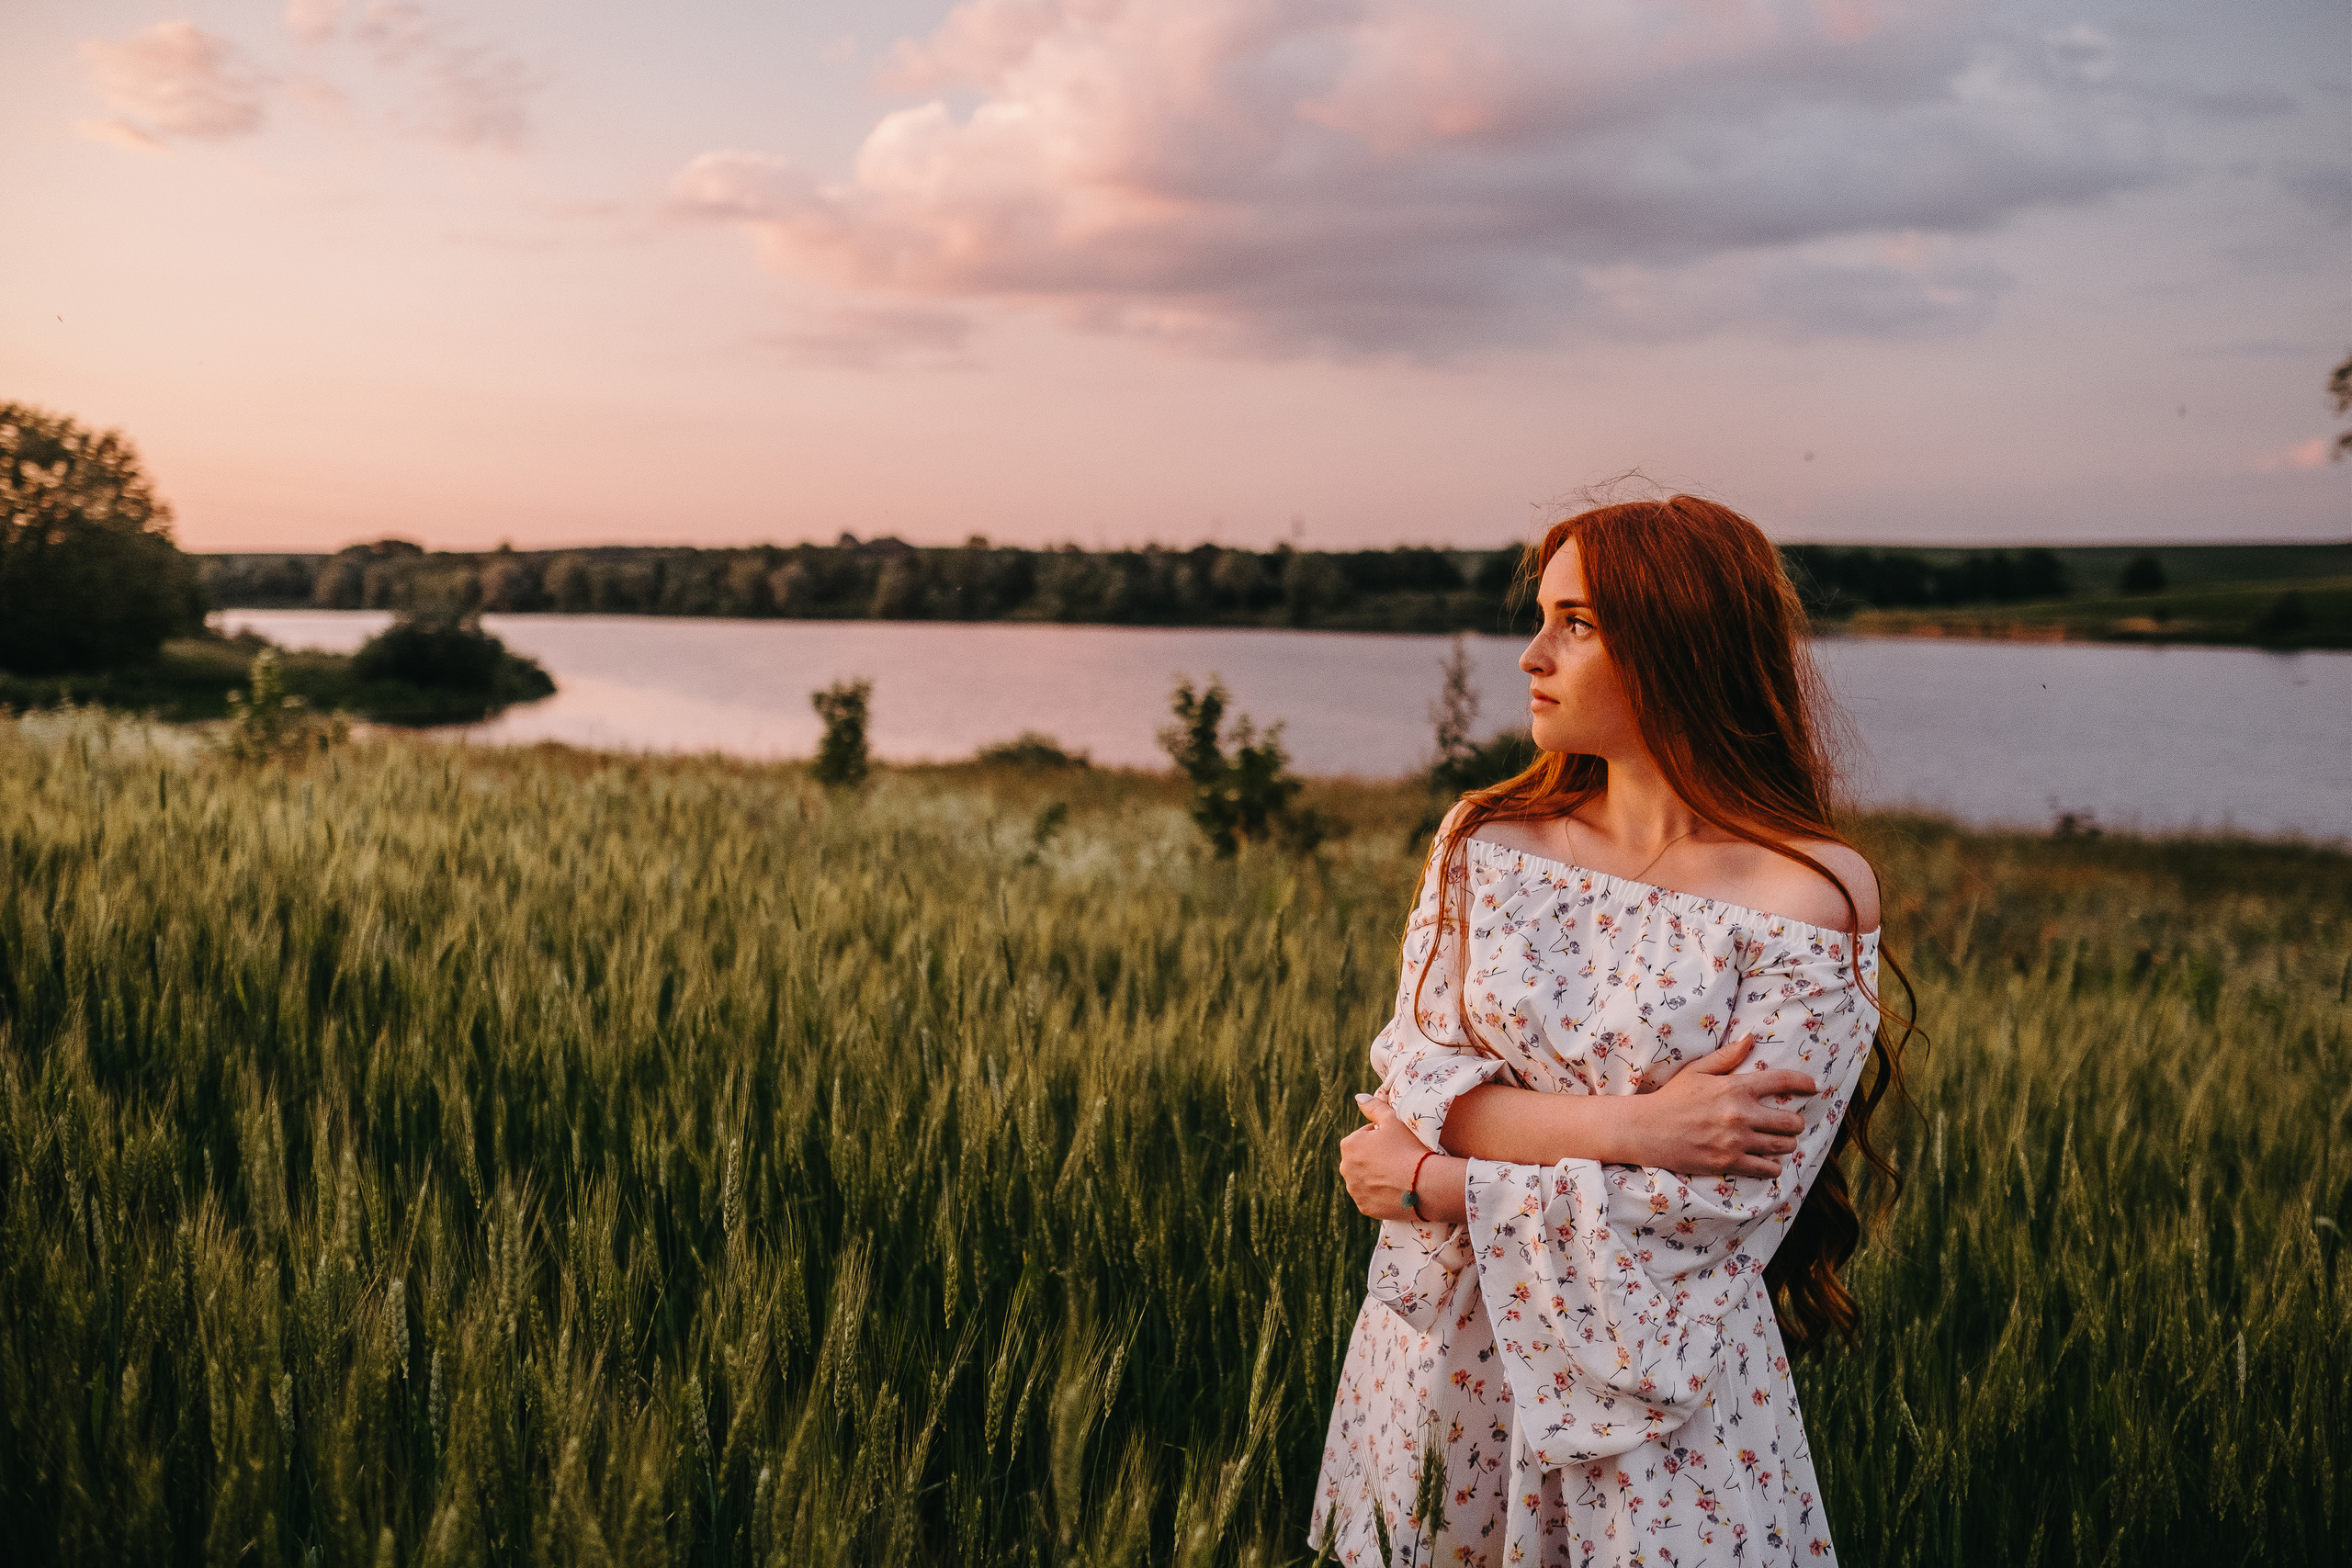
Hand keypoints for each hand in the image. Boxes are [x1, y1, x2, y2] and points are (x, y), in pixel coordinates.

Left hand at [1339, 1094, 1443, 1221]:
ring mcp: (1354, 1191)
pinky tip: (1397, 1190)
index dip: (1384, 1138)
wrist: (1426, 1185)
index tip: (1399, 1143)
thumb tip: (1358, 1098)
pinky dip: (1381, 1195)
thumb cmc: (1409, 1147)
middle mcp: (1345, 1168)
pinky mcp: (1365, 1208)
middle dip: (1377, 1158)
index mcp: (1349, 1145)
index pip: (1365, 1136)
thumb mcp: (1393, 1119)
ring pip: (1366, 1179)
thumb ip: (1373, 1106)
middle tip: (1400, 1159)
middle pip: (1363, 1159)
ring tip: (1400, 1175)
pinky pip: (1372, 1198)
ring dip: (1377, 1176)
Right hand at [1633, 1035, 1814, 1180]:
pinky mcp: (1729, 1162)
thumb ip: (1727, 1056)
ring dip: (1785, 1144)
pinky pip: (1768, 1168)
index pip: (1782, 1081)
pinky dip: (1772, 1166)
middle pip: (1792, 1121)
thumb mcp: (1697, 1071)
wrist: (1646, 1129)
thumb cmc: (1671, 1098)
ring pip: (1784, 1146)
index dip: (1804, 1083)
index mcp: (1736, 1087)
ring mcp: (1736, 1141)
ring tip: (1777, 1141)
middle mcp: (1741, 1114)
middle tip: (1789, 1123)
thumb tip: (1750, 1037)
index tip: (1813, 1087)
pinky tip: (1765, 1160)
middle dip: (1795, 1122)